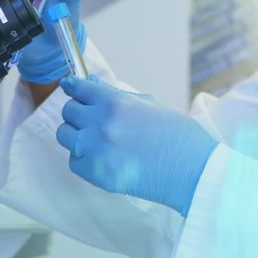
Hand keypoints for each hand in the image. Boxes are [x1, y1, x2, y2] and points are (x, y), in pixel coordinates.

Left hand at [56, 76, 218, 215]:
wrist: (192, 170)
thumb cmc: (177, 135)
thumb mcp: (149, 105)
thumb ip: (116, 95)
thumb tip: (91, 84)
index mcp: (116, 103)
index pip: (79, 88)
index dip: (73, 86)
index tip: (70, 86)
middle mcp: (101, 124)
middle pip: (69, 111)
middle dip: (78, 112)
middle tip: (92, 118)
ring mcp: (96, 150)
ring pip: (65, 135)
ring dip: (76, 134)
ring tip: (95, 140)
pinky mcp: (96, 174)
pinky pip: (75, 161)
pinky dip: (84, 158)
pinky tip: (103, 158)